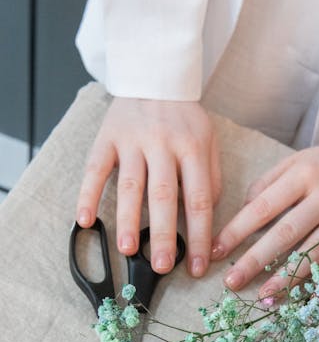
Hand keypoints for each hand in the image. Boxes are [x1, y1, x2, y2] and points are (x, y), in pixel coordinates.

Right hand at [76, 97, 220, 276]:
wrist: (154, 75)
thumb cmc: (185, 119)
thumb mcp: (209, 143)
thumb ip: (210, 179)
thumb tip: (204, 221)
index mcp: (193, 149)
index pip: (199, 201)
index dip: (199, 237)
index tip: (196, 266)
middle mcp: (163, 145)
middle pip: (164, 197)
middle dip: (162, 235)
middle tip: (161, 266)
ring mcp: (132, 140)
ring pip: (130, 186)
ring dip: (127, 220)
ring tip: (126, 250)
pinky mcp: (107, 137)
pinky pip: (95, 169)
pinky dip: (88, 195)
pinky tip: (85, 220)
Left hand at [211, 130, 318, 297]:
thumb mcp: (295, 161)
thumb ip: (266, 184)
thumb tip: (242, 213)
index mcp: (304, 174)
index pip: (263, 207)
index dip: (237, 231)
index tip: (215, 252)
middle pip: (287, 233)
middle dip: (256, 260)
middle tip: (232, 283)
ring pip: (316, 251)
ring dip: (288, 277)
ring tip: (265, 296)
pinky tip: (309, 295)